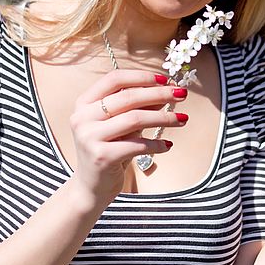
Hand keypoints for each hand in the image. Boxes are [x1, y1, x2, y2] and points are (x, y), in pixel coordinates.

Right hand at [69, 70, 187, 201]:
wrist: (91, 187)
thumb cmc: (109, 149)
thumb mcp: (123, 124)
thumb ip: (140, 106)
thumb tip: (168, 90)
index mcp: (85, 102)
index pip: (115, 79)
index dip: (142, 77)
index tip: (165, 79)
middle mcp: (82, 117)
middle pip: (128, 97)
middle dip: (159, 93)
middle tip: (182, 94)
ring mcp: (89, 137)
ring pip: (135, 119)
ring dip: (164, 117)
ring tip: (182, 119)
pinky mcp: (101, 157)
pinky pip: (137, 145)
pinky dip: (156, 144)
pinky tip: (168, 145)